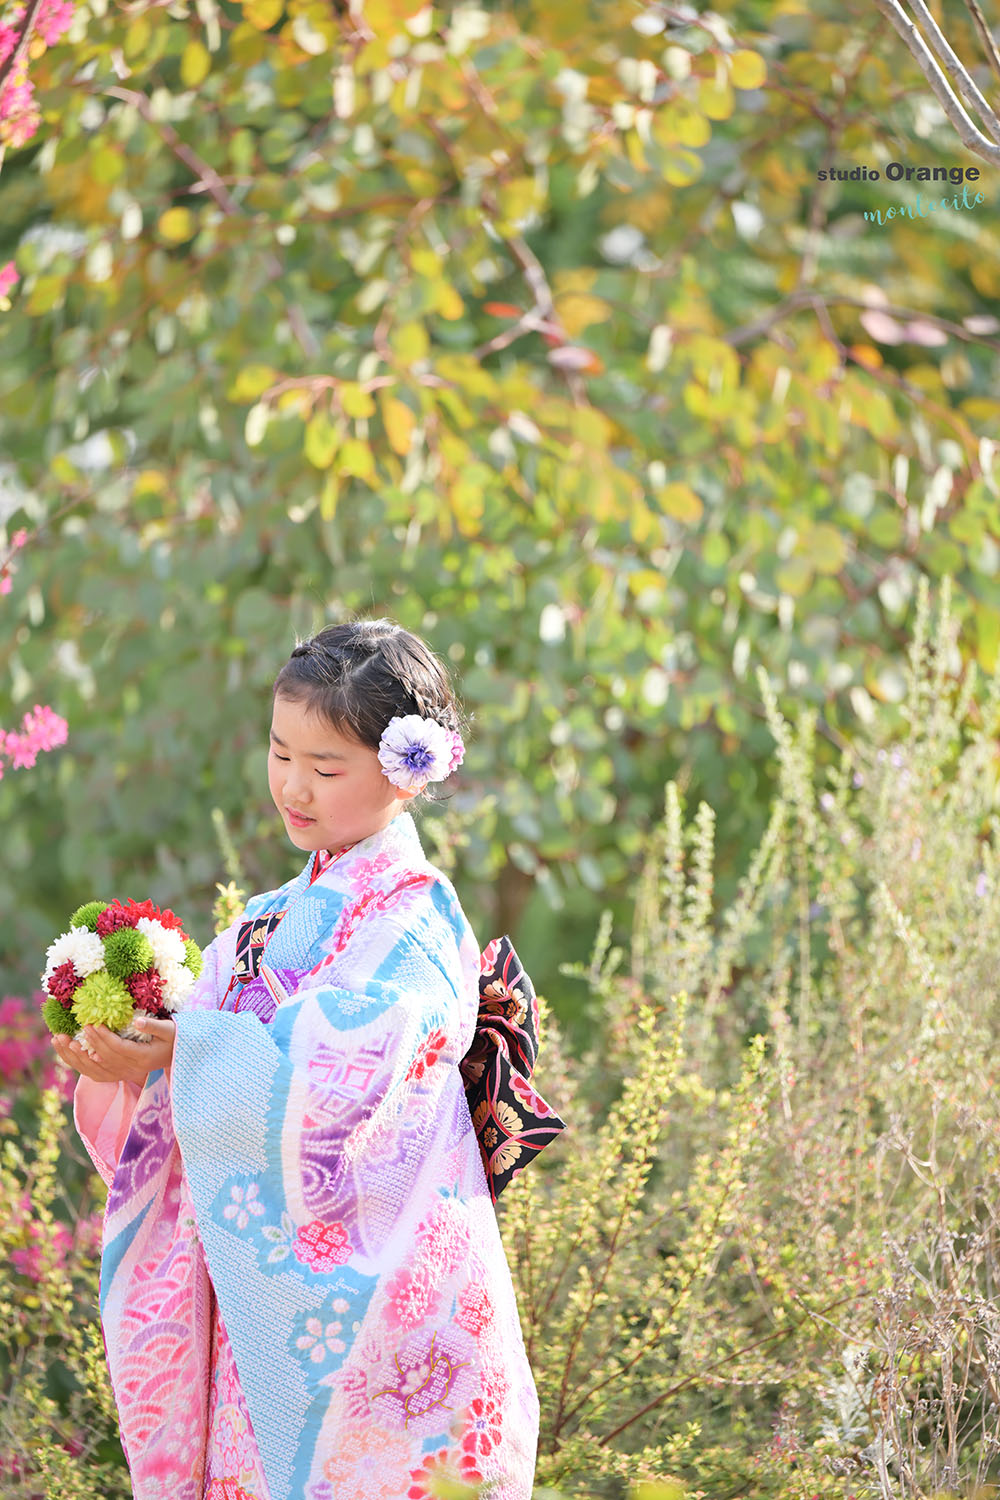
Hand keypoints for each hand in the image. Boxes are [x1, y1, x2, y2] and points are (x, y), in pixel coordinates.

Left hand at [51, 1017, 175, 1085]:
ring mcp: (126, 1073)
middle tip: (77, 1028)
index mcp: (144, 1058)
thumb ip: (154, 1026)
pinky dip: (82, 1064)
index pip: (119, 1049)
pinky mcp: (122, 1072)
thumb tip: (136, 1021)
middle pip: (105, 1059)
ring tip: (61, 1041)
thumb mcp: (170, 1029)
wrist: (181, 1055)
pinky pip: (98, 1073)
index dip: (105, 1038)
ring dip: (77, 1057)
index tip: (93, 1024)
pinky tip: (71, 1053)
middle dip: (89, 1043)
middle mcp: (133, 1069)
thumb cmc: (177, 1037)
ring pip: (97, 1069)